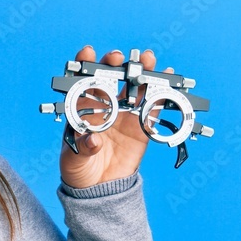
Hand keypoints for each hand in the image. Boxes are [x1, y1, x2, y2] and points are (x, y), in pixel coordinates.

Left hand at [58, 46, 173, 188]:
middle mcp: (104, 107)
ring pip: (132, 88)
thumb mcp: (73, 160)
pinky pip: (151, 106)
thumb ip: (82, 148)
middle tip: (120, 57)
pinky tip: (166, 78)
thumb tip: (93, 139)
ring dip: (140, 72)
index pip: (81, 82)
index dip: (84, 64)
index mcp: (81, 109)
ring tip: (148, 59)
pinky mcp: (141, 127)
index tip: (89, 52)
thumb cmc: (77, 169)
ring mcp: (123, 115)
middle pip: (110, 79)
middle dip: (115, 64)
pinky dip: (159, 92)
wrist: (98, 189)